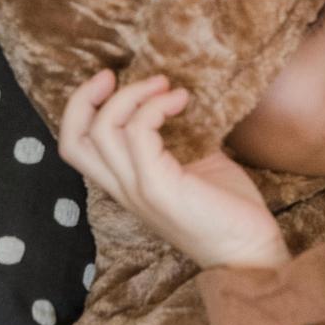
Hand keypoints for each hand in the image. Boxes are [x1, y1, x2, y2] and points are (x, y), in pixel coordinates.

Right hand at [59, 70, 289, 271]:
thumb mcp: (196, 163)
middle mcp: (123, 189)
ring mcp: (137, 190)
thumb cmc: (228, 209)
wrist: (251, 251)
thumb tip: (178, 97)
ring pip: (103, 130)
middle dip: (85, 97)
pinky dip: (155, 108)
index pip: (75, 146)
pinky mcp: (158, 188)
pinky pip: (138, 134)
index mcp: (125, 184)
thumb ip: (176, 137)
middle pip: (73, 139)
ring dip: (133, 95)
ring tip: (167, 87)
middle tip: (117, 74)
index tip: (109, 79)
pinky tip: (182, 102)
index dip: (80, 107)